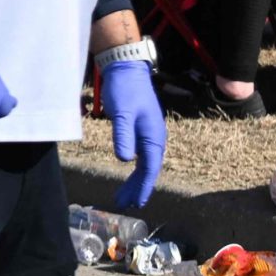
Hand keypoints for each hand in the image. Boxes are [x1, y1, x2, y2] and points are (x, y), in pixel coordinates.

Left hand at [101, 60, 166, 208]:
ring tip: (124, 195)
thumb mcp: (122, 114)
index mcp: (153, 137)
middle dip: (137, 187)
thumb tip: (125, 160)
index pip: (149, 168)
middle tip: (125, 204)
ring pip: (144, 163)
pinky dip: (133, 166)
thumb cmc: (125, 90)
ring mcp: (148, 133)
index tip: (136, 202)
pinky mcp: (140, 129)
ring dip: (135, 179)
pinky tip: (127, 172)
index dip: (143, 187)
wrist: (127, 70)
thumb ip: (123, 135)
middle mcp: (154, 138)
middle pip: (147, 169)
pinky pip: (140, 154)